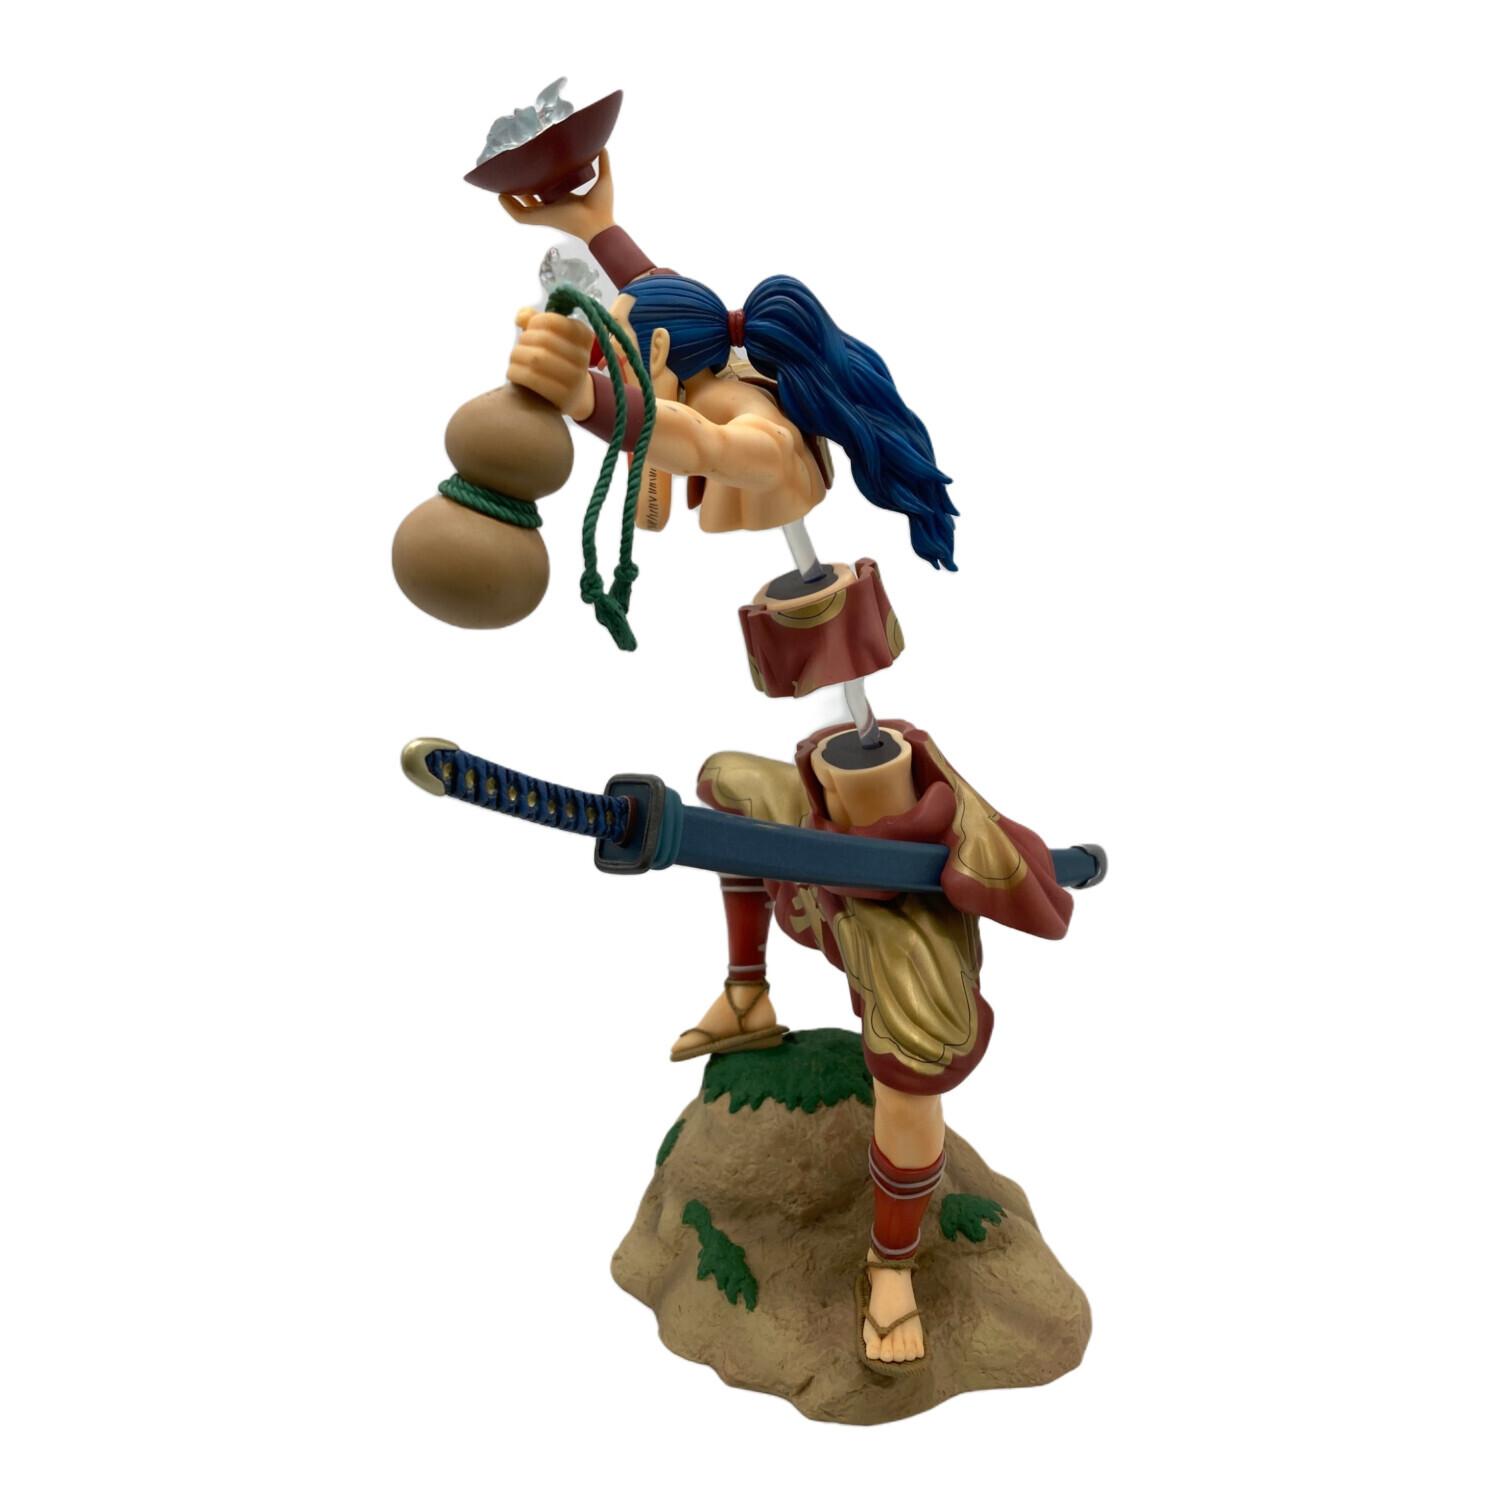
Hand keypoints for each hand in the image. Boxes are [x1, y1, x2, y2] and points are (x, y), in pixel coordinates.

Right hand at [499, 147, 614, 241]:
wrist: (600, 224)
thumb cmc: (603, 207)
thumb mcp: (603, 179)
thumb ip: (603, 162)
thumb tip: (602, 146)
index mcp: (563, 197)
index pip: (547, 187)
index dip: (538, 177)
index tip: (533, 166)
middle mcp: (552, 205)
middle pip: (532, 195)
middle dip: (521, 184)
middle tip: (513, 171)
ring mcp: (545, 212)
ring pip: (522, 205)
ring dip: (510, 196)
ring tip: (501, 182)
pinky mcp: (541, 218)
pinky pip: (520, 215)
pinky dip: (509, 207)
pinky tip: (501, 196)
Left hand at [507, 308, 594, 419]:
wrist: (572, 396)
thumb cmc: (556, 359)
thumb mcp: (552, 337)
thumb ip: (536, 320)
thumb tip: (520, 317)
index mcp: (584, 336)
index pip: (554, 321)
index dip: (535, 322)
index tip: (530, 328)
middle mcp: (583, 357)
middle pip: (543, 340)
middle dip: (524, 340)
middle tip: (520, 346)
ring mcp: (575, 378)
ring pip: (536, 359)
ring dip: (517, 356)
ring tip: (515, 359)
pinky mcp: (563, 397)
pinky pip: (531, 379)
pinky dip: (515, 372)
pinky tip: (513, 373)